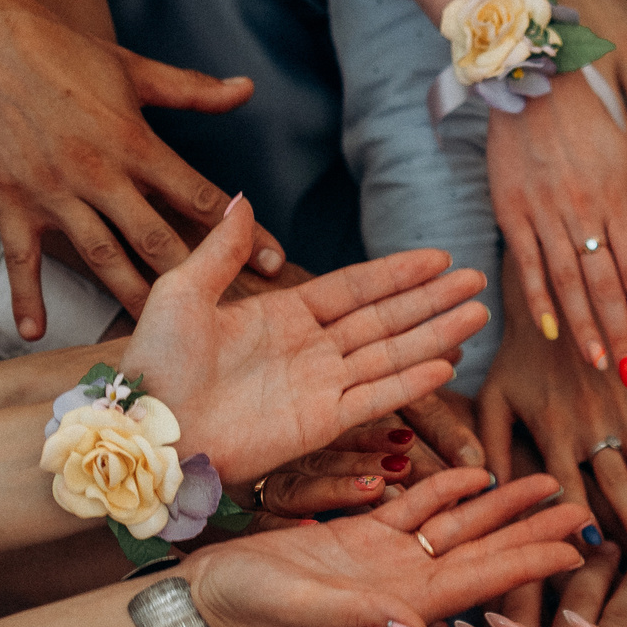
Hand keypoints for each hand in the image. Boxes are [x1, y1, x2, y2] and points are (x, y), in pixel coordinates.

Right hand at [0, 0, 287, 337]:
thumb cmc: (61, 50)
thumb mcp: (133, 68)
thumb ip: (193, 90)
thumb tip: (248, 88)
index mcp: (133, 141)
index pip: (198, 195)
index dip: (241, 231)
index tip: (276, 263)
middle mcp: (97, 172)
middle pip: (154, 237)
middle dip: (194, 279)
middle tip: (228, 321)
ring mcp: (52, 190)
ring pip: (100, 256)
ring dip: (129, 296)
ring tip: (158, 335)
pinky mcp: (11, 199)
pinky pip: (21, 257)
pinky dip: (26, 296)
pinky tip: (35, 333)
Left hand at [119, 204, 488, 488]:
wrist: (148, 429)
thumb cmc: (156, 364)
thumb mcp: (183, 291)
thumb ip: (222, 249)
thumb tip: (242, 198)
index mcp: (282, 315)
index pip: (355, 289)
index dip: (398, 273)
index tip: (438, 258)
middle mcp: (310, 350)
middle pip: (387, 319)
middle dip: (433, 300)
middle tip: (477, 281)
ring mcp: (319, 388)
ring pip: (392, 354)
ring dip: (436, 335)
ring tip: (476, 315)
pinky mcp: (320, 424)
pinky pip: (375, 398)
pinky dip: (411, 383)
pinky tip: (446, 366)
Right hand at [188, 468, 585, 626]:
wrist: (201, 608)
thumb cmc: (244, 617)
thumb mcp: (305, 617)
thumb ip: (363, 623)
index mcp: (401, 604)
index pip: (481, 580)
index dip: (530, 563)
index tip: (578, 547)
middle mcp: (403, 584)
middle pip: (484, 552)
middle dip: (534, 531)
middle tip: (585, 509)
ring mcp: (382, 562)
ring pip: (456, 527)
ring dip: (501, 507)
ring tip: (547, 484)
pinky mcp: (355, 540)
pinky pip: (412, 510)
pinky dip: (445, 491)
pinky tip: (478, 474)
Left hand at [479, 265, 626, 555]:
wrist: (554, 294)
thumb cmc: (516, 354)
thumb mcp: (493, 398)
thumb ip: (489, 445)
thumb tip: (486, 492)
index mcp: (552, 429)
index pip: (565, 482)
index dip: (577, 513)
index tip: (593, 545)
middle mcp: (591, 423)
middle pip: (616, 480)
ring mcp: (623, 407)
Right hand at [485, 68, 626, 389]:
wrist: (531, 75)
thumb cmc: (587, 120)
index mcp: (617, 201)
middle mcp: (584, 210)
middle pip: (607, 283)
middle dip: (623, 332)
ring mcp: (545, 211)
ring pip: (569, 280)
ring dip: (585, 326)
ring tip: (599, 365)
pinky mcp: (510, 209)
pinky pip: (527, 260)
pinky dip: (539, 297)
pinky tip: (552, 331)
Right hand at [522, 0, 626, 185]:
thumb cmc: (607, 8)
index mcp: (626, 51)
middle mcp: (595, 59)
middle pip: (610, 120)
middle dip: (618, 163)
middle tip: (624, 200)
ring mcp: (560, 64)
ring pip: (575, 121)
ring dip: (582, 159)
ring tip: (585, 195)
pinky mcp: (533, 69)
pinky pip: (545, 112)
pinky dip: (551, 140)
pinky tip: (546, 171)